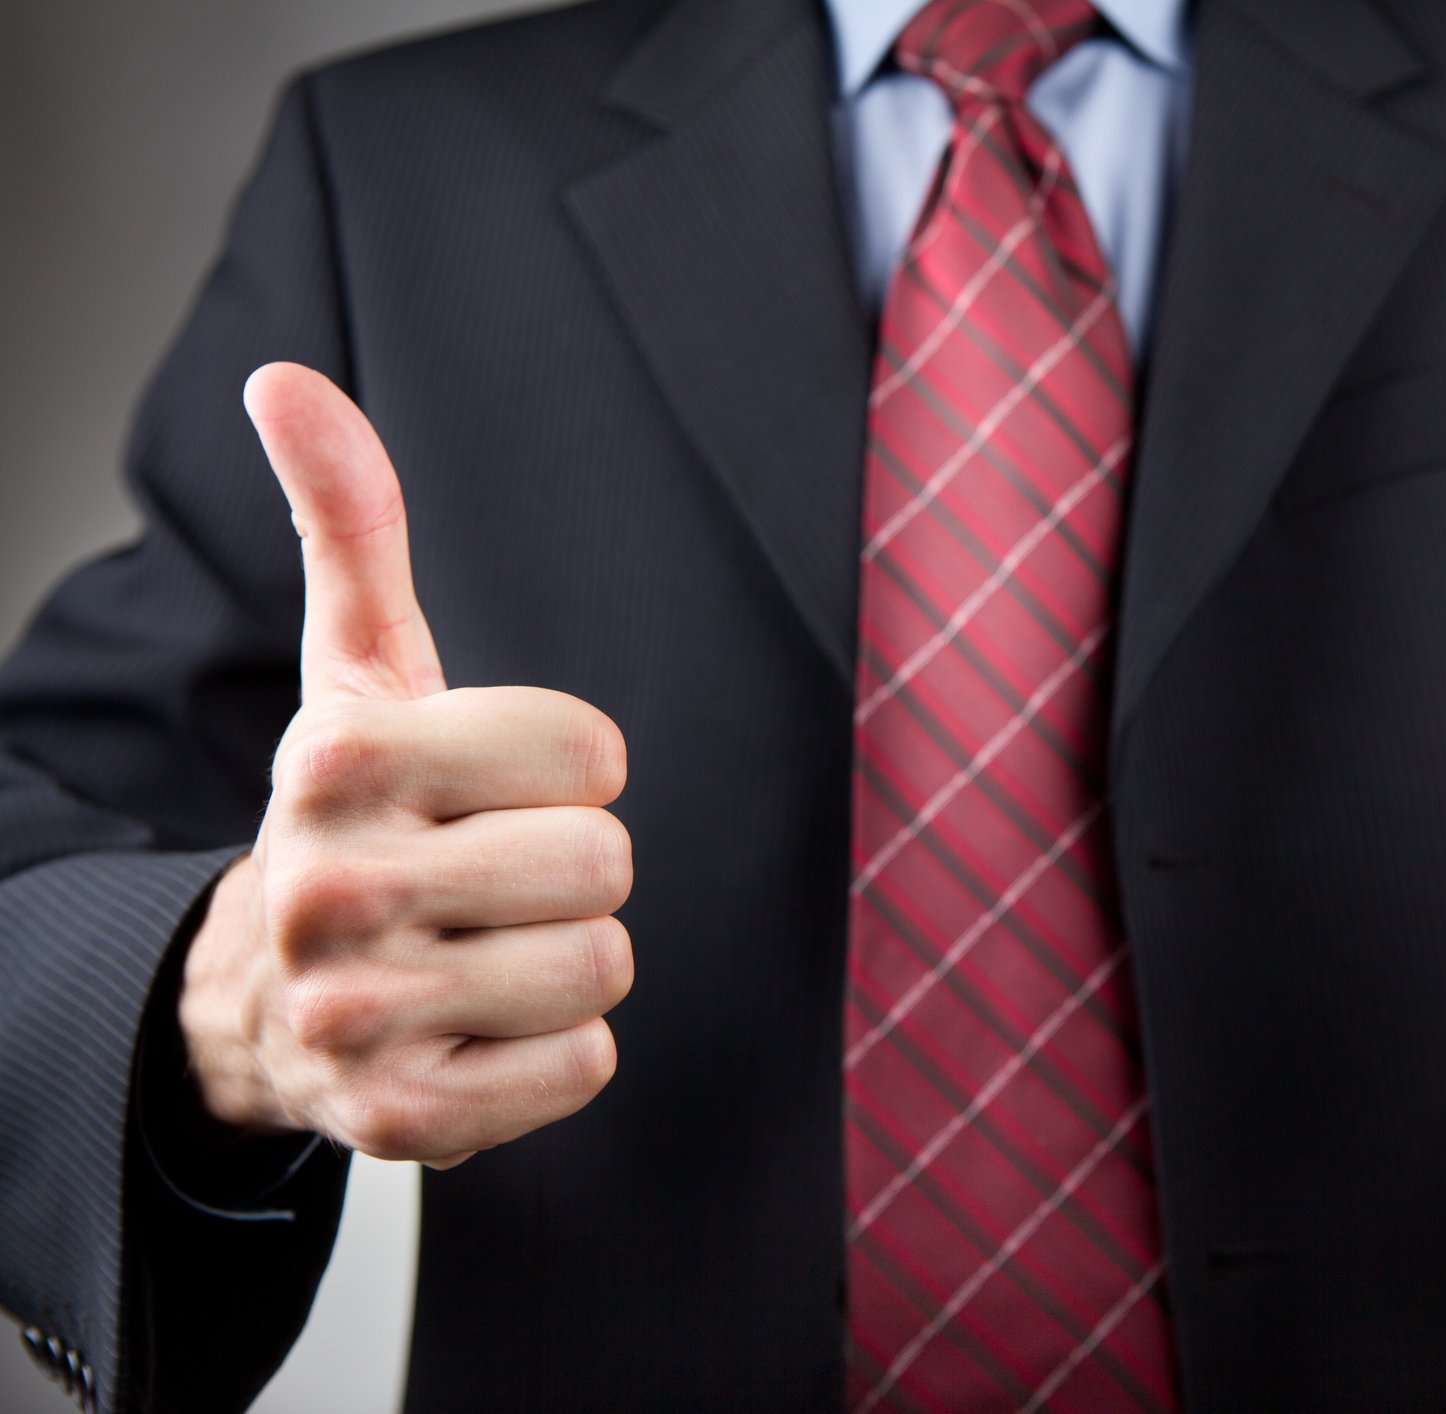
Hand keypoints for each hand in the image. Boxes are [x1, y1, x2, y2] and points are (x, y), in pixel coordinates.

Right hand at [177, 364, 632, 1167]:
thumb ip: (351, 524)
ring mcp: (359, 1016)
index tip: (501, 784)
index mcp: (341, 759)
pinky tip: (474, 1028)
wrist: (268, 996)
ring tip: (480, 949)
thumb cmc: (358, 812)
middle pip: (606, 863)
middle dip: (573, 867)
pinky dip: (555, 1052)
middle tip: (489, 876)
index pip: (591, 750)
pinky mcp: (403, 1121)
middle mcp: (332, 889)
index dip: (570, 766)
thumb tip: (288, 378)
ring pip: (604, 967)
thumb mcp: (357, 667)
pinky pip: (586, 1068)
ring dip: (566, 960)